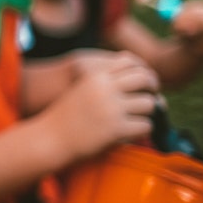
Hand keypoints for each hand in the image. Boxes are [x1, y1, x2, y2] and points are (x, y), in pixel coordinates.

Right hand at [44, 51, 158, 163]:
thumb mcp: (84, 90)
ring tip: (135, 120)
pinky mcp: (116, 129)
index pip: (131, 63)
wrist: (50, 139)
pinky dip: (142, 130)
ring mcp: (112, 109)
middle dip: (152, 90)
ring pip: (150, 104)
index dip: (143, 73)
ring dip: (147, 113)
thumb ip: (109, 84)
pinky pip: (146, 125)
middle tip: (149, 101)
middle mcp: (106, 89)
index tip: (143, 86)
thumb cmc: (69, 117)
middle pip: (145, 79)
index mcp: (96, 77)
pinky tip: (129, 133)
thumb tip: (150, 88)